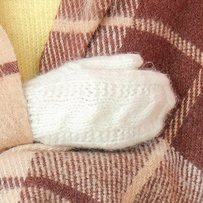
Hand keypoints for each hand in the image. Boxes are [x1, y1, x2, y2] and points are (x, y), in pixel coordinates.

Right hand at [22, 53, 176, 149]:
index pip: (141, 82)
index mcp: (100, 83)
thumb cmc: (57, 87)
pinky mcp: (107, 142)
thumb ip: (114, 63)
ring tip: (164, 105)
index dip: (157, 81)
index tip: (164, 79)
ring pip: (147, 120)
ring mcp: (108, 126)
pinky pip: (137, 137)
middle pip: (149, 102)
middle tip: (168, 91)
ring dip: (160, 112)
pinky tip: (155, 122)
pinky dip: (150, 128)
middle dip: (162, 96)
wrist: (34, 119)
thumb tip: (140, 61)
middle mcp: (107, 106)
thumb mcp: (82, 66)